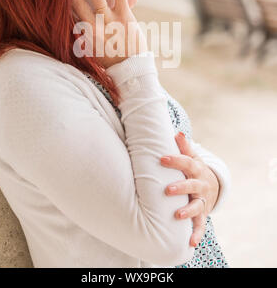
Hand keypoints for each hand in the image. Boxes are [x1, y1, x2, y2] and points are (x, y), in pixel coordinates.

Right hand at [71, 0, 146, 68]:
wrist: (131, 69)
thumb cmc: (111, 61)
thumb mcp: (92, 52)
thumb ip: (84, 40)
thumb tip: (76, 30)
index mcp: (85, 35)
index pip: (71, 14)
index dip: (65, 1)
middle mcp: (95, 26)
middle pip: (79, 3)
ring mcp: (110, 21)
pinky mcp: (125, 18)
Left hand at [160, 132, 219, 247]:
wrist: (212, 186)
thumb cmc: (195, 169)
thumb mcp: (192, 157)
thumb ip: (184, 147)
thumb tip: (177, 132)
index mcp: (196, 169)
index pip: (187, 163)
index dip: (175, 161)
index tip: (162, 159)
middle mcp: (200, 185)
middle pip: (192, 185)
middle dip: (181, 187)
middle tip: (168, 190)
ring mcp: (202, 200)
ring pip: (196, 206)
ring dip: (188, 211)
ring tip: (177, 215)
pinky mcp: (202, 213)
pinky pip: (200, 225)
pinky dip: (196, 233)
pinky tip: (191, 242)